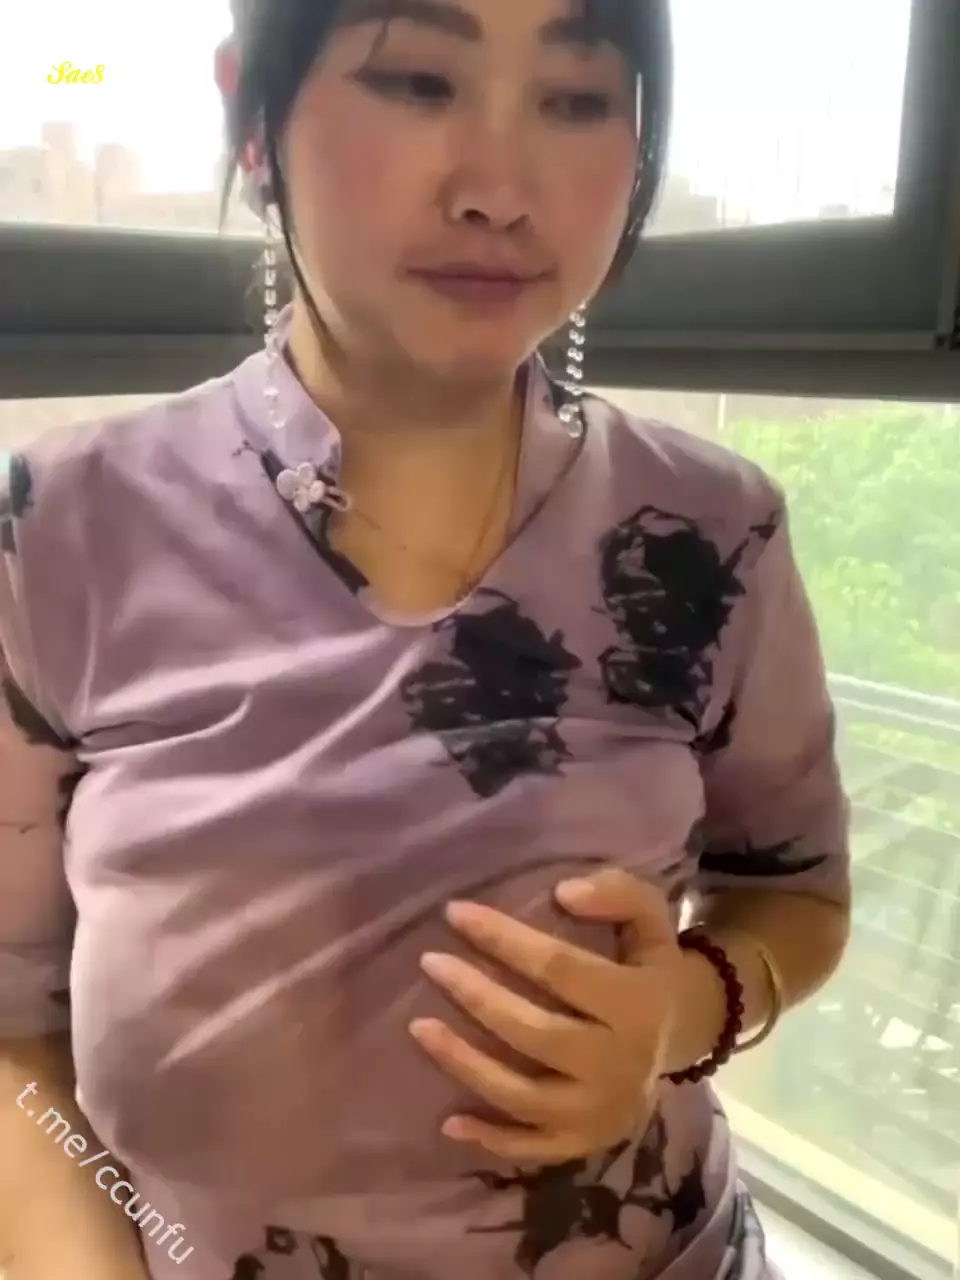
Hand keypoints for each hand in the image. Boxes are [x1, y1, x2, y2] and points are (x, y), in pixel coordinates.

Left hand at [410, 868, 682, 1162]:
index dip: (504, 939)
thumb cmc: (649, 963)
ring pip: (524, 1097)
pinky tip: (449, 1122)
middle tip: (430, 962)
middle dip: (476, 996)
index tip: (454, 913)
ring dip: (465, 1064)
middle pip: (534, 1033)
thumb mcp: (650, 915)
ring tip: (419, 1027)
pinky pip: (533, 1148)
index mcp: (638, 1005)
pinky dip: (490, 1139)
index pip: (560, 969)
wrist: (684, 1033)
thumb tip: (563, 892)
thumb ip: (616, 892)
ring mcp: (602, 1111)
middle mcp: (621, 1064)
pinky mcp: (588, 1141)